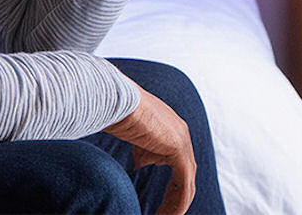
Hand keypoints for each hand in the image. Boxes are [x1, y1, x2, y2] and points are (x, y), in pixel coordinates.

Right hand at [104, 81, 196, 214]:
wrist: (114, 98)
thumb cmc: (115, 110)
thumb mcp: (132, 133)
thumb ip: (141, 148)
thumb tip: (140, 163)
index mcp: (171, 126)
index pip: (178, 160)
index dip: (171, 183)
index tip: (161, 201)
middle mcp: (180, 131)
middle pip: (186, 172)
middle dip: (176, 195)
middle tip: (165, 213)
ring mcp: (181, 138)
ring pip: (187, 180)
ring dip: (176, 203)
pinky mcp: (177, 148)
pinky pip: (183, 183)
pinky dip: (177, 202)